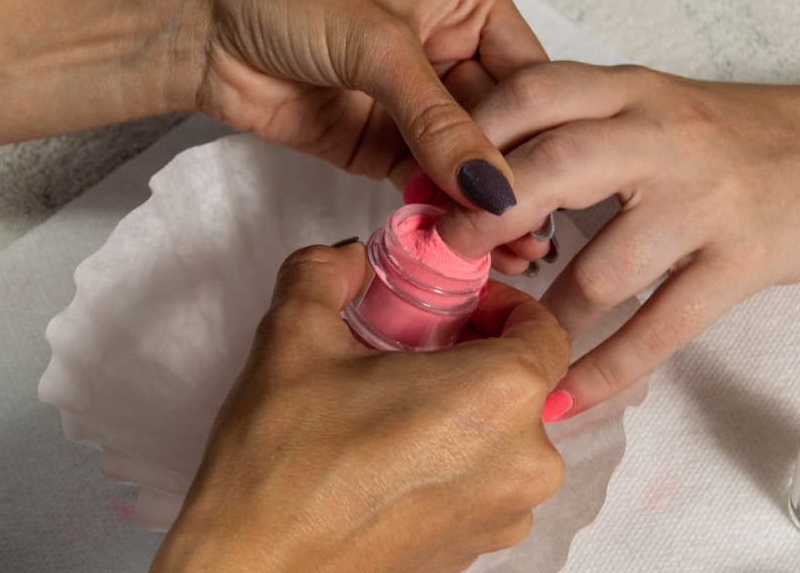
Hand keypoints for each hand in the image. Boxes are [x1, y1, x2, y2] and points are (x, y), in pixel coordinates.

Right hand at [151, 242, 569, 572]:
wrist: (254, 570)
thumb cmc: (283, 465)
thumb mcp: (294, 336)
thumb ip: (326, 271)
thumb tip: (348, 257)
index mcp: (501, 397)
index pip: (544, 328)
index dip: (502, 305)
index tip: (455, 306)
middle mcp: (523, 461)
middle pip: (523, 383)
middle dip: (474, 354)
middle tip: (411, 346)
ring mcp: (505, 514)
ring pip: (503, 434)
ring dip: (462, 408)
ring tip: (393, 401)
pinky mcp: (478, 550)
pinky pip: (485, 480)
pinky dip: (454, 456)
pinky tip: (390, 454)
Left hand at [191, 0, 546, 212]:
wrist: (203, 27)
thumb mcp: (379, 48)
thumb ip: (438, 122)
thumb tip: (490, 185)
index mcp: (471, 10)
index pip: (529, 79)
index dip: (539, 134)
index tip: (552, 188)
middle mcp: (452, 57)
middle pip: (502, 129)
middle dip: (511, 180)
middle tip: (531, 233)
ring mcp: (417, 107)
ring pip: (463, 164)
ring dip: (478, 207)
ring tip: (507, 252)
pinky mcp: (381, 145)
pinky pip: (420, 185)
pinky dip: (434, 213)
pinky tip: (456, 243)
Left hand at [436, 62, 799, 416]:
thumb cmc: (722, 138)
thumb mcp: (646, 107)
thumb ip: (570, 129)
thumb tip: (467, 179)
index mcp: (630, 91)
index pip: (533, 93)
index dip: (469, 138)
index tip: (426, 184)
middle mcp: (665, 138)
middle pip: (558, 167)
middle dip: (488, 216)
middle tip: (445, 257)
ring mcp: (707, 204)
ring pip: (607, 267)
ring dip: (546, 315)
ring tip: (505, 341)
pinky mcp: (742, 264)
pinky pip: (663, 329)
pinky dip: (607, 372)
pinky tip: (567, 396)